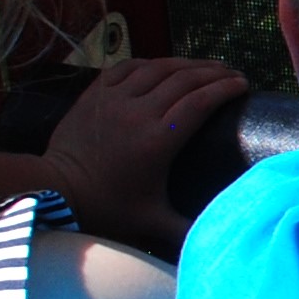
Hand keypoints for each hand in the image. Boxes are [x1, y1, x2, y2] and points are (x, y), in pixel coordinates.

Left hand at [40, 55, 248, 252]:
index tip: (244, 84)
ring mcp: (114, 99)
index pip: (200, 101)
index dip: (226, 88)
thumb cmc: (106, 208)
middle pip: (184, 79)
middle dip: (214, 72)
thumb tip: (226, 236)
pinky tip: (163, 66)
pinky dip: (151, 62)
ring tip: (205, 67)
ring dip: (186, 63)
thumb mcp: (151, 223)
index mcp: (158, 141)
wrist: (54, 190)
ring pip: (158, 67)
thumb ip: (189, 231)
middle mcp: (138, 113)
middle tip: (232, 74)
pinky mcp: (95, 94)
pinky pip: (128, 67)